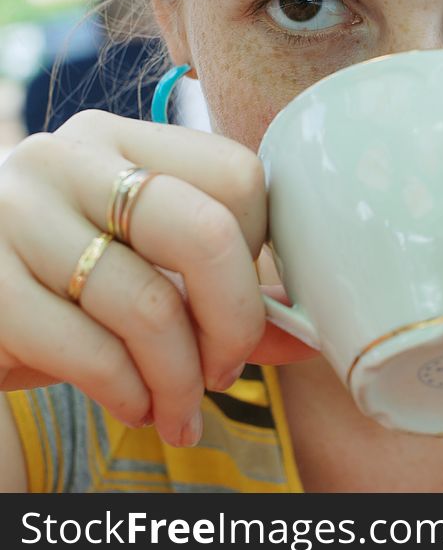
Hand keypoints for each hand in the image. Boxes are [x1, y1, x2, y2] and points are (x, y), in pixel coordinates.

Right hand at [0, 111, 314, 447]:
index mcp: (124, 140)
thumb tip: (307, 337)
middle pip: (204, 233)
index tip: (246, 303)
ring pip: (150, 307)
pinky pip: (91, 352)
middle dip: (236, 322)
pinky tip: (136, 407)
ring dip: (182, 380)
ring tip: (181, 410)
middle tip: (227, 369)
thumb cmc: (71, 287)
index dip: (261, 254)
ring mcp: (15, 214)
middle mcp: (67, 160)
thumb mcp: (150, 271)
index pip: (239, 176)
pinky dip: (132, 394)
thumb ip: (227, 294)